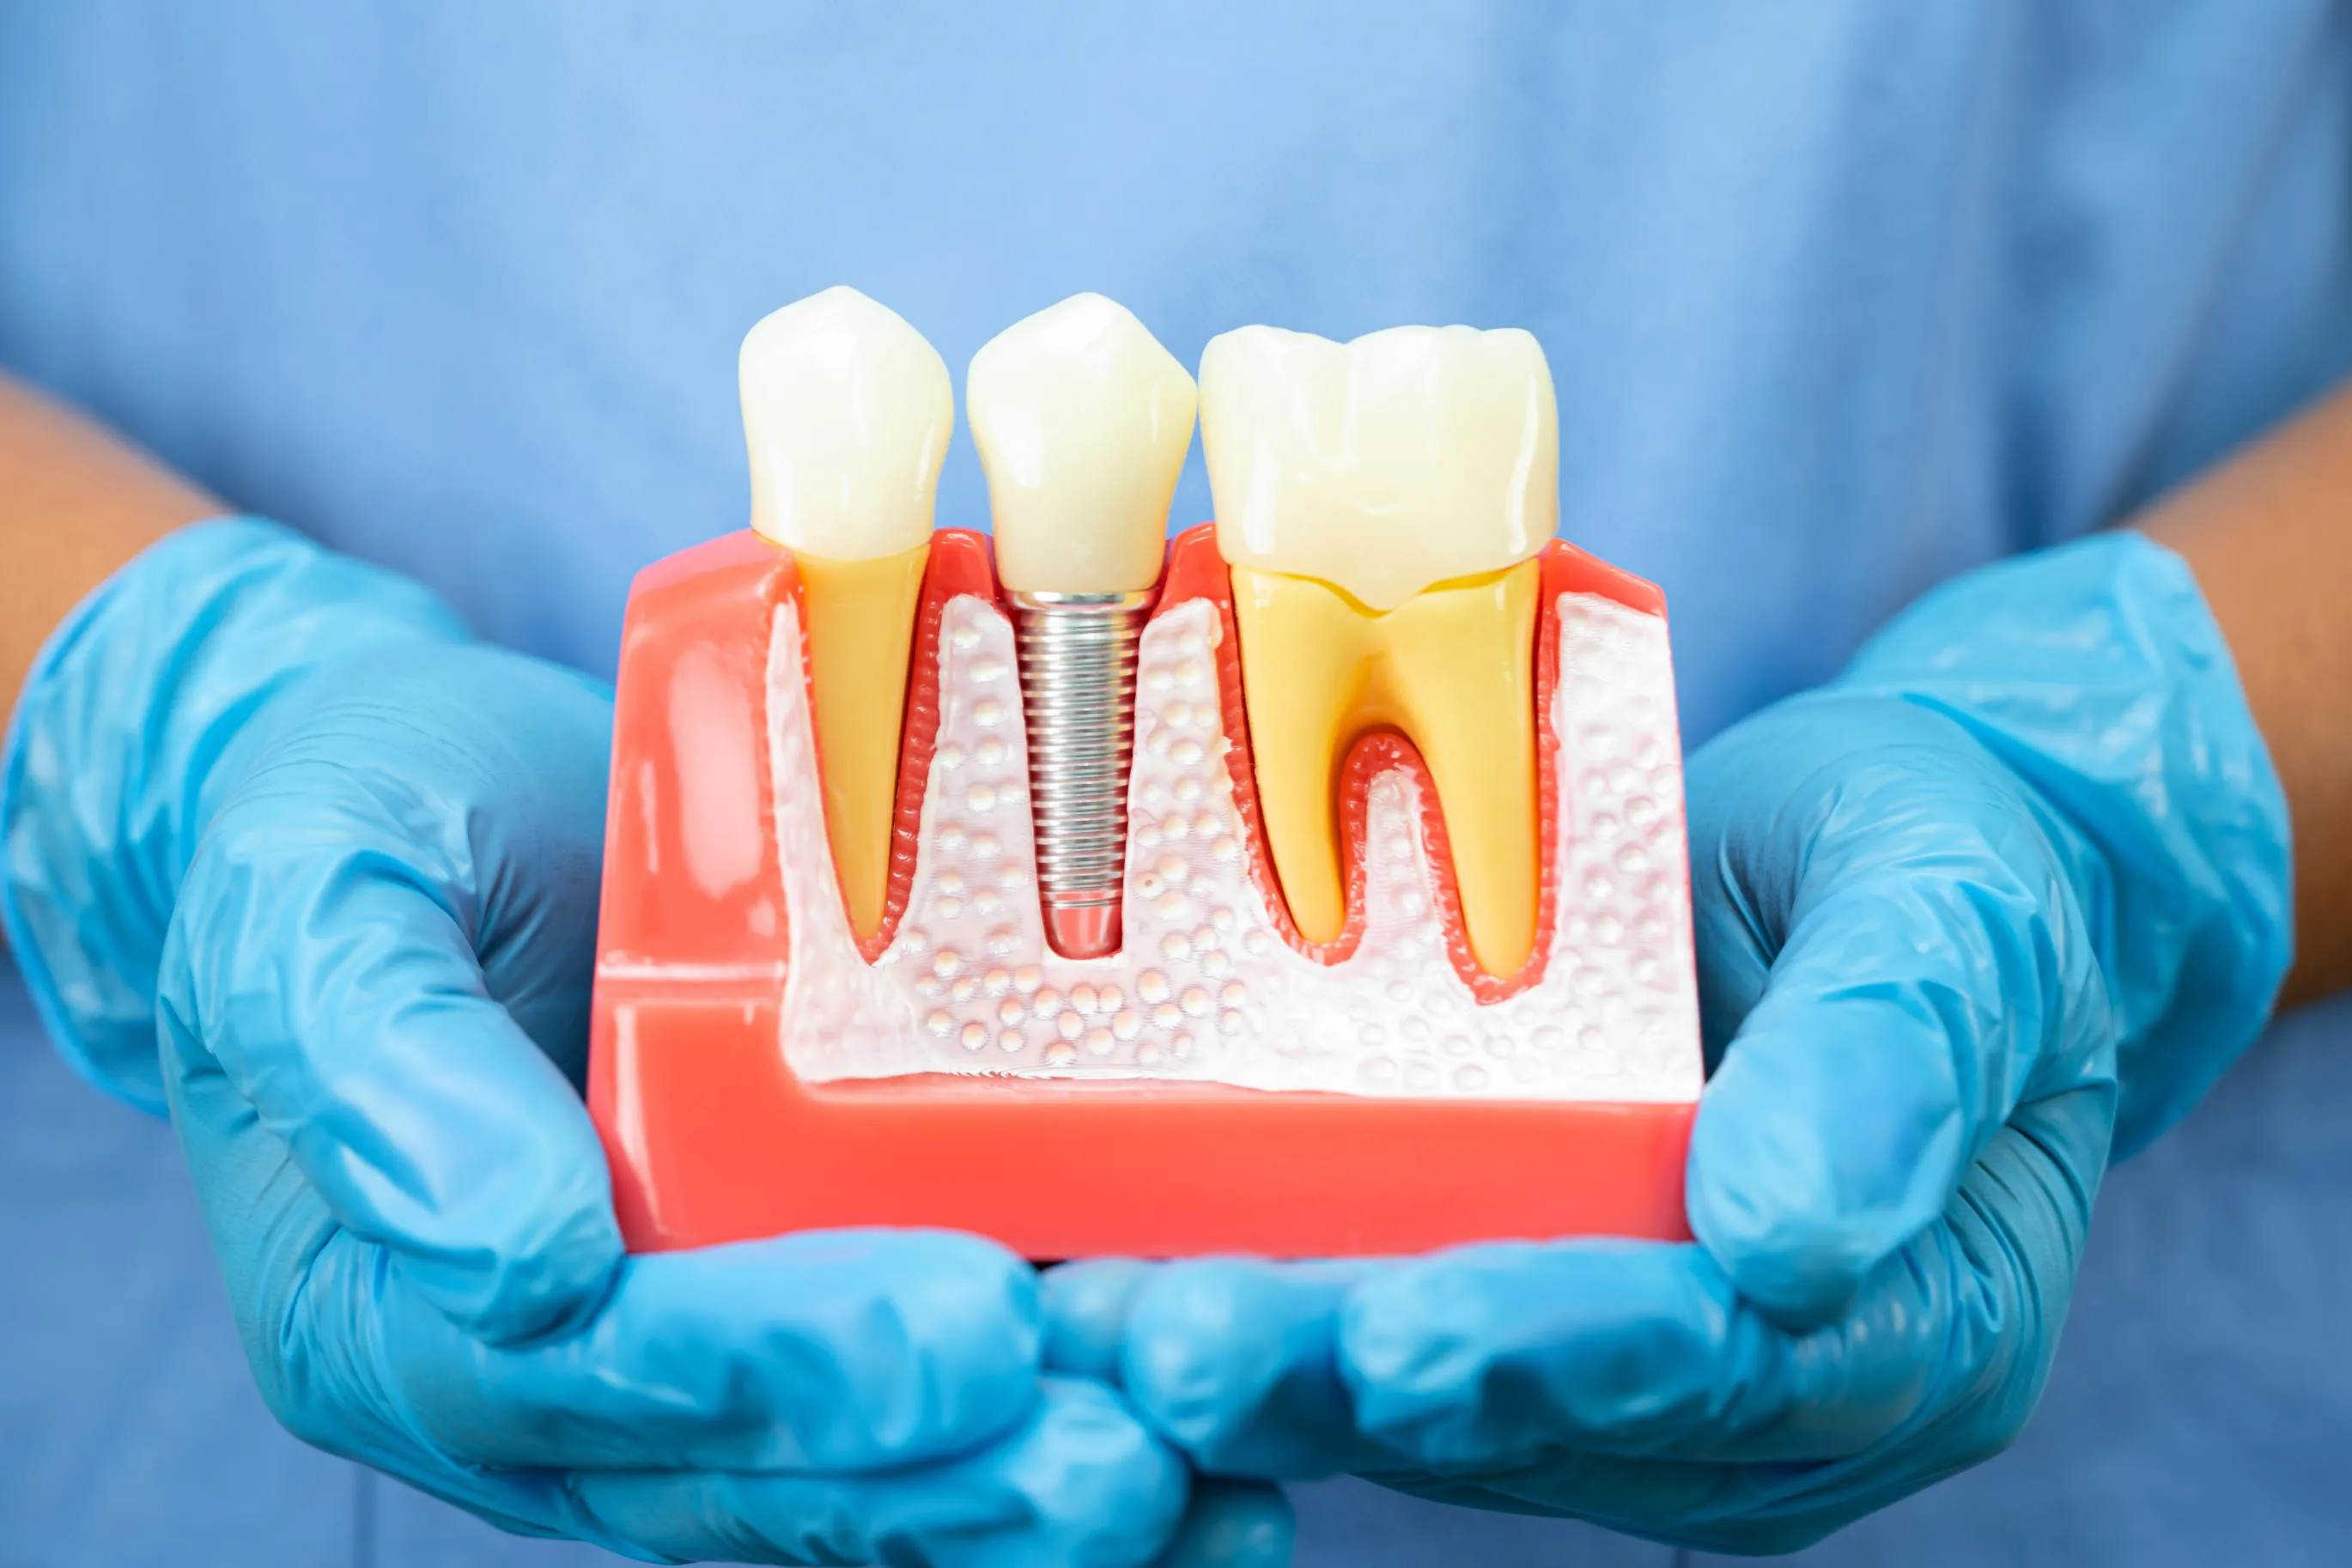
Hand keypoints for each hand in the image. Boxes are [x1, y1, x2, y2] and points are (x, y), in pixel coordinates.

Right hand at [4, 520, 1290, 1565]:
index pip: (609, 1374)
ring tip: (1208, 1487)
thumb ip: (376, 1058)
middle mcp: (550, 1381)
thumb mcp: (306, 894)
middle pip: (756, 1469)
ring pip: (851, 1475)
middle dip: (948, 1470)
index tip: (975, 1330)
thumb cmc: (348, 824)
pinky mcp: (784, 1289)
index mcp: (403, 1316)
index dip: (792, 1365)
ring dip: (1019, 1490)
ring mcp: (677, 1352)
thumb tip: (510, 1258)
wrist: (421, 789)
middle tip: (1133, 1456)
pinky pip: (906, 1404)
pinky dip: (1034, 1428)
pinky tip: (1203, 1449)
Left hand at [1046, 532, 2290, 1550]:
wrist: (1899, 867)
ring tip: (1114, 1319)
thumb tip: (1792, 1240)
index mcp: (1922, 1325)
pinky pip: (1402, 1331)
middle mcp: (1773, 1397)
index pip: (1723, 1363)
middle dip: (1355, 1379)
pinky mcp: (1538, 1317)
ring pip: (1445, 1402)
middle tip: (1184, 1347)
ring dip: (1280, 1365)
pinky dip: (1278, 1303)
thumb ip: (1894, 1055)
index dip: (1556, 1350)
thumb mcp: (1957, 909)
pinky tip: (1133, 1270)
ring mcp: (1647, 1376)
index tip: (1404, 1337)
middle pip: (1549, 1411)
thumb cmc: (1953, 873)